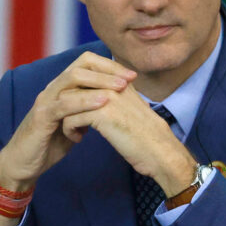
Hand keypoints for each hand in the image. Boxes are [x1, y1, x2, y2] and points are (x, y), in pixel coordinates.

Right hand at [0, 52, 136, 192]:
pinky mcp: (41, 117)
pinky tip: (103, 102)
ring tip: (121, 87)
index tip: (131, 76)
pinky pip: (63, 104)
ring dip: (99, 82)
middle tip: (130, 78)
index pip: (85, 64)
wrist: (23, 164)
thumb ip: (87, 111)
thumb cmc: (48, 144)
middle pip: (80, 66)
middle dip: (108, 70)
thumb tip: (111, 104)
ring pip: (72, 79)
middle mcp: (52, 90)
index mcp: (61, 89)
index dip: (109, 66)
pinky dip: (84, 101)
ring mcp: (45, 101)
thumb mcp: (73, 123)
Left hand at [61, 83, 195, 195]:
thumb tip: (90, 95)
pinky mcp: (102, 114)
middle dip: (65, 103)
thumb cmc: (144, 135)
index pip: (85, 73)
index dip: (74, 91)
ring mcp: (107, 97)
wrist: (160, 152)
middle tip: (70, 119)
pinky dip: (70, 130)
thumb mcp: (128, 108)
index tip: (75, 108)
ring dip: (65, 117)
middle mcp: (113, 84)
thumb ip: (112, 97)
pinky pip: (70, 118)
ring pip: (67, 100)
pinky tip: (78, 138)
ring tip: (73, 130)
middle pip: (72, 85)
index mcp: (119, 80)